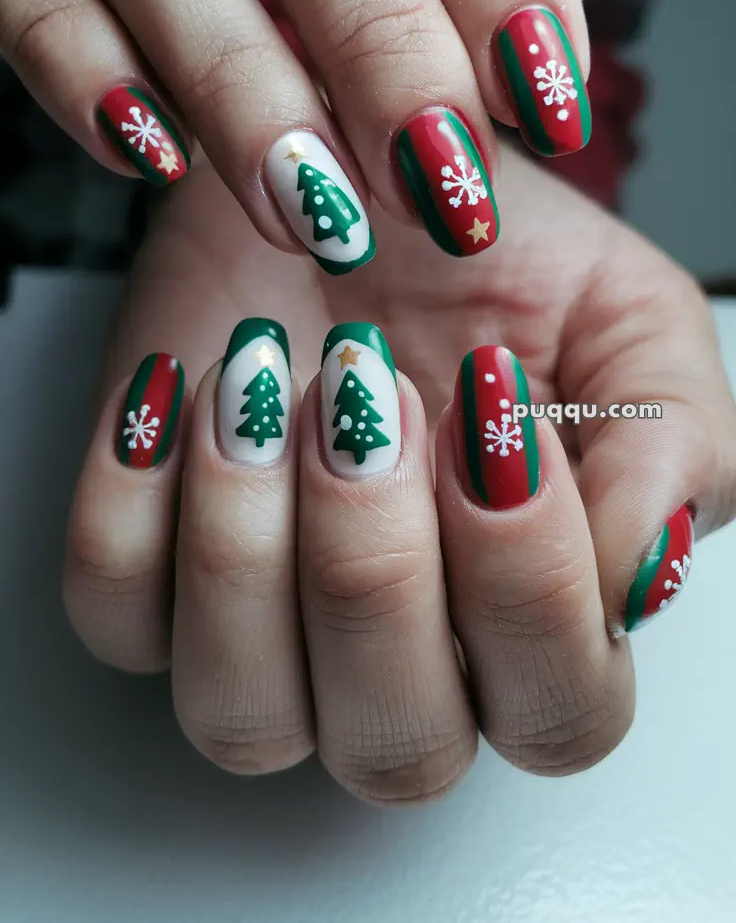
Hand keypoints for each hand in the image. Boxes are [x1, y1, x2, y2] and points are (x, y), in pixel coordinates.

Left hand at [63, 147, 735, 802]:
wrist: (352, 174)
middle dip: (377, 568)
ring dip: (249, 545)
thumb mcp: (632, 322)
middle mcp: (405, 663)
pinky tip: (184, 387)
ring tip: (269, 380)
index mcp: (540, 623)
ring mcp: (267, 636)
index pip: (558, 712)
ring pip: (241, 715)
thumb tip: (640, 576)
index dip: (528, 579)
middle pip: (397, 748)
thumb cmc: (492, 262)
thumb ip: (676, 447)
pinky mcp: (150, 576)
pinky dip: (135, 498)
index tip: (492, 404)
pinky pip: (114, 614)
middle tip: (373, 393)